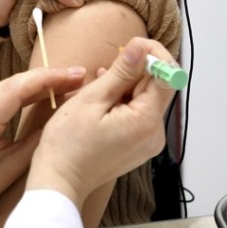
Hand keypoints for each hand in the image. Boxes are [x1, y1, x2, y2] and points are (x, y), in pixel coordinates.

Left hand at [0, 65, 86, 214]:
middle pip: (14, 82)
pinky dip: (23, 89)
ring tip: (66, 82)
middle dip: (47, 77)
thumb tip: (62, 116)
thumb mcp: (11, 168)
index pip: (17, 88)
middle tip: (78, 76)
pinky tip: (42, 91)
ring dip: (37, 82)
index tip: (74, 76)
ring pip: (8, 84)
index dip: (48, 78)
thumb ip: (37, 140)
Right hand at [25, 38, 175, 208]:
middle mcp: (155, 133)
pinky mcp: (139, 146)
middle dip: (137, 70)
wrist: (59, 181)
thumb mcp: (92, 99)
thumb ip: (121, 72)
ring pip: (147, 99)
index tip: (130, 46)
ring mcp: (148, 142)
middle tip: (109, 64)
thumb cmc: (68, 144)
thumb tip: (140, 47)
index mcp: (146, 121)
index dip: (152, 55)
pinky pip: (139, 114)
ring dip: (127, 85)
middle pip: (158, 88)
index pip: (167, 76)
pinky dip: (125, 101)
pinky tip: (104, 98)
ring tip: (101, 82)